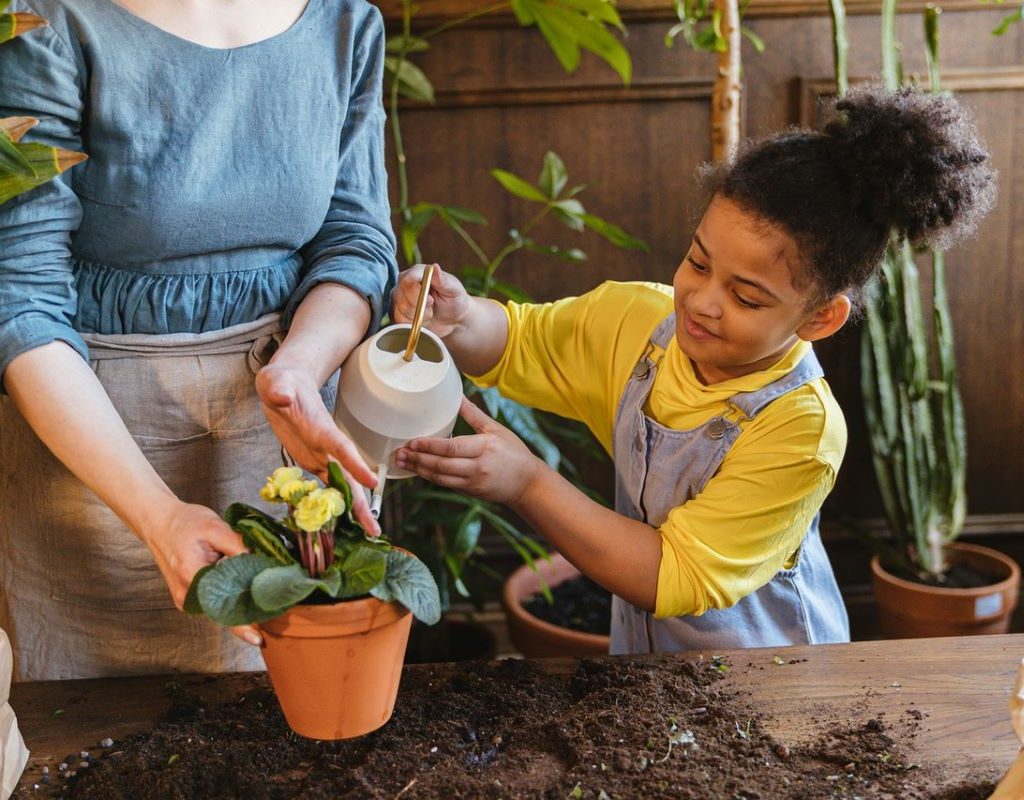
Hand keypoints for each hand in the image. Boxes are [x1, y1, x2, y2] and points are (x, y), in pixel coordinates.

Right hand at [144, 501, 262, 645]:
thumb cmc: (185, 523)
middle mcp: (186, 593)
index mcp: (192, 575)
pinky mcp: (188, 596)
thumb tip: (262, 562)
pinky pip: (212, 602)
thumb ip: (239, 545)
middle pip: (222, 611)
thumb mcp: (215, 527)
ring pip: (218, 608)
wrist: (159, 523)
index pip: (221, 606)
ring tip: (264, 601)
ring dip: (239, 605)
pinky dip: (229, 599)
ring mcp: (185, 597)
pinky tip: (246, 593)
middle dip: (248, 613)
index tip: (258, 638)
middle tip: (275, 612)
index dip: (241, 624)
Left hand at [255, 363, 379, 535]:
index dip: (356, 464)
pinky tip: (341, 523)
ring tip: (369, 532)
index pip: (341, 447)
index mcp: (321, 428)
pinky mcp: (312, 462)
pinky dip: (333, 504)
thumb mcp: (275, 382)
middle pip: (349, 476)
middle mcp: (326, 446)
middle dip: (362, 502)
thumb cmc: (282, 382)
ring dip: (354, 509)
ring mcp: (321, 455)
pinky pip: (325, 486)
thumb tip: (282, 397)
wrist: (287, 385)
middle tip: (375, 528)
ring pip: (342, 485)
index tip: (372, 483)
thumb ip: (279, 389)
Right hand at [390, 263, 470, 338]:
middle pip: (401, 296)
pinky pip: (399, 321)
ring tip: (430, 312)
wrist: (453, 320)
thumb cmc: (454, 300)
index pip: (408, 280)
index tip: (431, 300)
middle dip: (420, 307)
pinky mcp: (396, 313)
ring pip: (400, 310)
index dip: (418, 293)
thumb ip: (443, 279)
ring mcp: (398, 298)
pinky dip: (413, 324)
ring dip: (418, 316)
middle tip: (433, 306)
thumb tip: (434, 267)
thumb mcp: (454, 289)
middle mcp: (404, 282)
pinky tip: (423, 320)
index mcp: (417, 272)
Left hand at [395, 396, 542, 504]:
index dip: (429, 446)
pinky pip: (445, 484)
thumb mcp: (496, 429)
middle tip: (399, 452)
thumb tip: (458, 396)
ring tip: (401, 462)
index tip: (412, 441)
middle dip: (418, 459)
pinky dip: (429, 477)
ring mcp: (473, 481)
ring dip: (419, 469)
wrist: (527, 483)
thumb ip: (474, 415)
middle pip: (441, 464)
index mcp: (484, 447)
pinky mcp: (470, 491)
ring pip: (440, 477)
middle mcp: (477, 466)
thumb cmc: (514, 452)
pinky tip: (418, 470)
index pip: (451, 447)